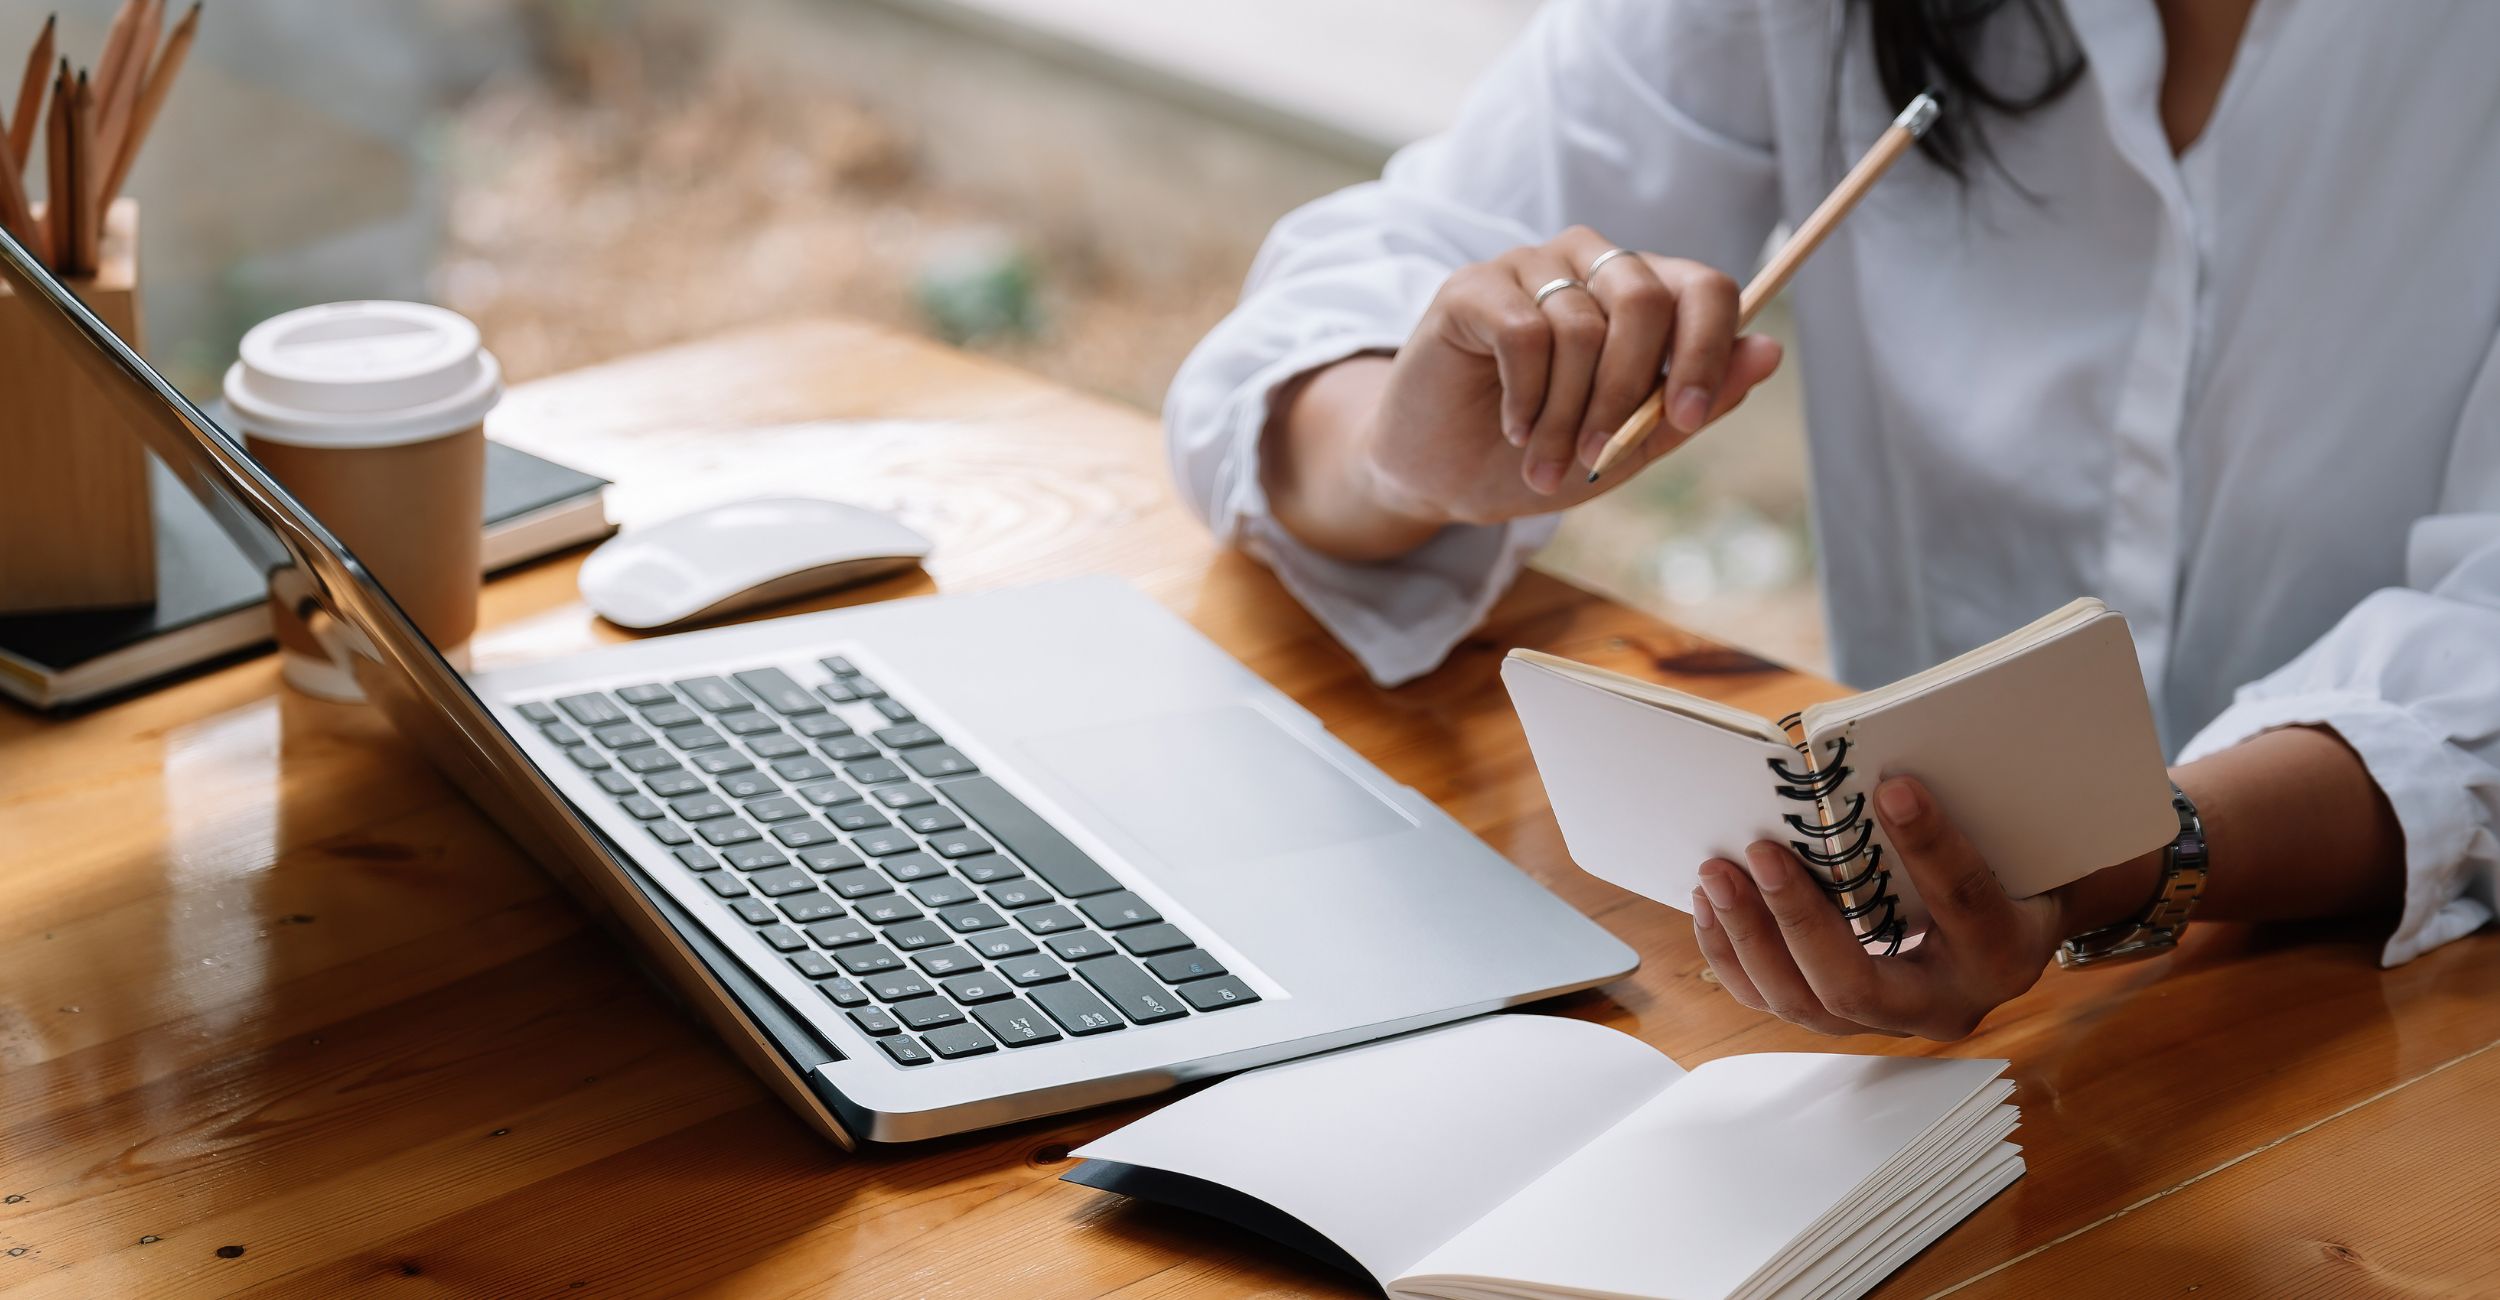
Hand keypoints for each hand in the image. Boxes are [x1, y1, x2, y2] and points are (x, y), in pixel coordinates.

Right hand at [1284, 226, 1781, 548]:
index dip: (1708, 350)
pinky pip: (1526, 333)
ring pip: (1582, 327)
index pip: (1704, 287)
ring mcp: (1530, 267)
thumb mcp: (1630, 446)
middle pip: (1645, 300)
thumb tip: (1769, 352)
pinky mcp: (1473, 285)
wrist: (1442, 476)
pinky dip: (1527, 397)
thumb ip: (1694, 403)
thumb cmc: (1540, 455)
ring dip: (1566, 415)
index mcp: (1642, 296)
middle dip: (1627, 394)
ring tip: (1543, 461)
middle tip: (1597, 455)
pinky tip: (1514, 427)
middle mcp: (1591, 265)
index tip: (1689, 418)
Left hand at [1687, 776, 2075, 1039]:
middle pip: (1858, 986)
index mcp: (2004, 952)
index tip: (1891, 787)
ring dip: (1751, 937)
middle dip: (1800, 920)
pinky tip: (1711, 904)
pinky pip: (1775, 1000)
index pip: (1965, 903)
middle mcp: (1947, 1004)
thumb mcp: (2007, 839)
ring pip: (1805, 1004)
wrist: (2015, 923)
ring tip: (1717, 873)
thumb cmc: (2011, 867)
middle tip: (1762, 853)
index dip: (1930, 846)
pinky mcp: (1842, 1016)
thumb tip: (1888, 766)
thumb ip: (1966, 811)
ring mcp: (1890, 1019)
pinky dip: (1735, 954)